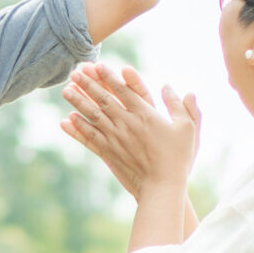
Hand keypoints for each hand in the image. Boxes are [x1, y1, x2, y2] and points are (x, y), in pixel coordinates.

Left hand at [61, 60, 200, 202]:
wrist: (162, 186)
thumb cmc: (178, 157)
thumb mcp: (188, 128)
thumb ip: (181, 106)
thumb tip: (171, 87)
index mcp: (146, 114)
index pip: (124, 90)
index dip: (110, 77)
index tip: (98, 65)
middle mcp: (127, 124)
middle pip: (104, 99)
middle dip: (88, 84)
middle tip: (75, 71)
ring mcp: (116, 139)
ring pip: (93, 116)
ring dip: (78, 102)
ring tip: (66, 91)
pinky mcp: (109, 153)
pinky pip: (90, 138)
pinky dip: (79, 128)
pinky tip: (68, 120)